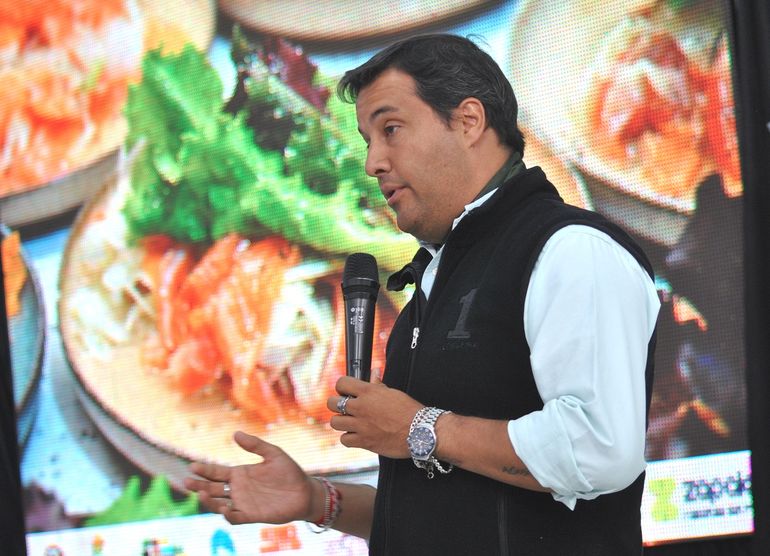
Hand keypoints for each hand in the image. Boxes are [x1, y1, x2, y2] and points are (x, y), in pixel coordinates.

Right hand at [184, 431, 315, 524]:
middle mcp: (238, 489)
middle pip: (213, 488)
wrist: (305, 492)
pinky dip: (228, 515)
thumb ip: (255, 445)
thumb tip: (235, 434)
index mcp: (240, 474)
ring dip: (209, 501)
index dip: (204, 470)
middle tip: (187, 481)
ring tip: (203, 493)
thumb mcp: (273, 453)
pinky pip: (235, 518)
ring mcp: (243, 503)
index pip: (216, 473)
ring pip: (219, 504)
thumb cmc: (289, 472)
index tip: (192, 466)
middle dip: (199, 486)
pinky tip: (225, 509)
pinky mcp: (252, 515)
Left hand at [327, 374, 422, 458]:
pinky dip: (348, 438)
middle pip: (331, 403)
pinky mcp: (364, 441)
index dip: (342, 387)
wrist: (420, 431)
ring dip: (341, 422)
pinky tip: (357, 435)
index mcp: (368, 392)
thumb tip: (374, 372)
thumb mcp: (393, 393)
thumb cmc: (409, 411)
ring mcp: (361, 425)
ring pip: (334, 422)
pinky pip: (344, 440)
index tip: (346, 391)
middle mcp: (361, 407)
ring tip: (350, 422)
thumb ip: (378, 384)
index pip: (342, 383)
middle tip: (345, 407)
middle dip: (336, 404)